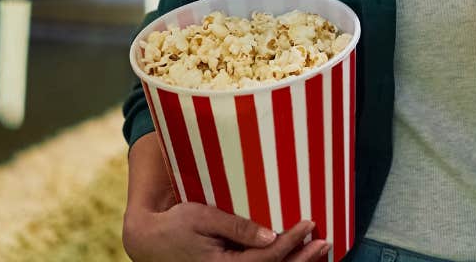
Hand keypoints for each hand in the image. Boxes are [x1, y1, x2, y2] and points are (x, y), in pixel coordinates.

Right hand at [123, 133, 325, 261]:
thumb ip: (237, 227)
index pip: (266, 257)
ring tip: (319, 251)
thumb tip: (271, 235)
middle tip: (325, 242)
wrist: (150, 240)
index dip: (290, 242)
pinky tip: (296, 257)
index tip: (309, 224)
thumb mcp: (204, 218)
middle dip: (302, 259)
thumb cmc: (176, 224)